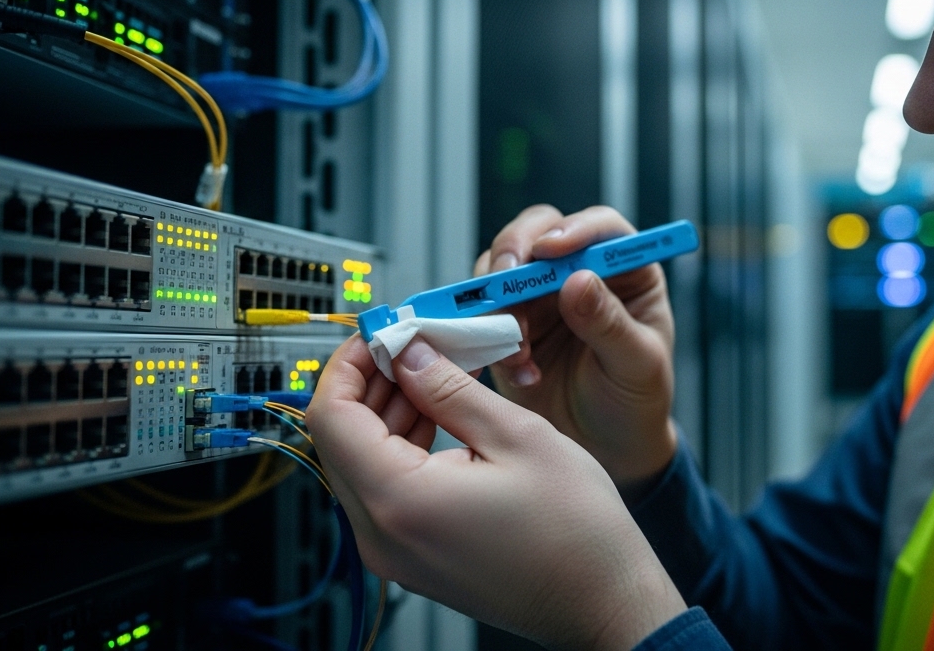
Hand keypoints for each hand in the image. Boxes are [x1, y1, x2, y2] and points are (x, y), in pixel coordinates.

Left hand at [306, 334, 686, 650]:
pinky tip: (439, 413)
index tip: (378, 332)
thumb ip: (450, 389)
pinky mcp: (413, 557)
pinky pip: (385, 489)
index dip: (348, 363)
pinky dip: (401, 444)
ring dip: (386, 410)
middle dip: (368, 381)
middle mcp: (382, 536)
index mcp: (400, 501)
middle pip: (339, 439)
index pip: (331, 416)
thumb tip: (409, 354)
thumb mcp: (517, 436)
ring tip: (432, 370)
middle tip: (410, 343)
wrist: (602, 601)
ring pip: (360, 462)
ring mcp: (394, 553)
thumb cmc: (576, 532)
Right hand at [479, 205, 678, 490]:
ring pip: (500, 267)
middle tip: (505, 278)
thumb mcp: (636, 366)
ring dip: (499, 300)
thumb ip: (609, 324)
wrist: (606, 448)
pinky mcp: (506, 323)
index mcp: (626, 270)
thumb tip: (578, 280)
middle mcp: (577, 271)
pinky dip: (486, 334)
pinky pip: (480, 312)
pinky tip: (515, 370)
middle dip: (516, 248)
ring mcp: (537, 296)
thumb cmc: (635, 401)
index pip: (600, 229)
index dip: (574, 229)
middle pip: (538, 232)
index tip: (552, 250)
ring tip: (519, 348)